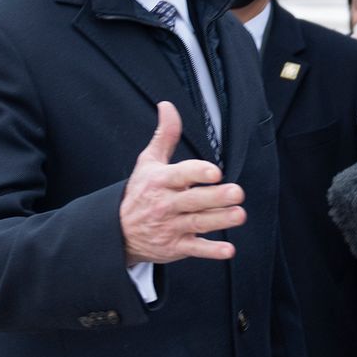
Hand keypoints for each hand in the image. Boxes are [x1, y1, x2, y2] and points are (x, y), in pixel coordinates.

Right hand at [120, 102, 244, 264]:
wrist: (117, 232)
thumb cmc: (139, 192)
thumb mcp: (147, 163)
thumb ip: (165, 135)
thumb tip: (168, 106)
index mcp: (160, 181)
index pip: (180, 175)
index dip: (197, 173)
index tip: (214, 172)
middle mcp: (165, 204)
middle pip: (194, 200)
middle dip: (216, 197)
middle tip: (237, 192)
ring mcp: (170, 227)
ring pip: (198, 223)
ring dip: (220, 220)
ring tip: (239, 215)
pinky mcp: (175, 246)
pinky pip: (195, 249)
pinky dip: (210, 251)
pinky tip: (227, 250)